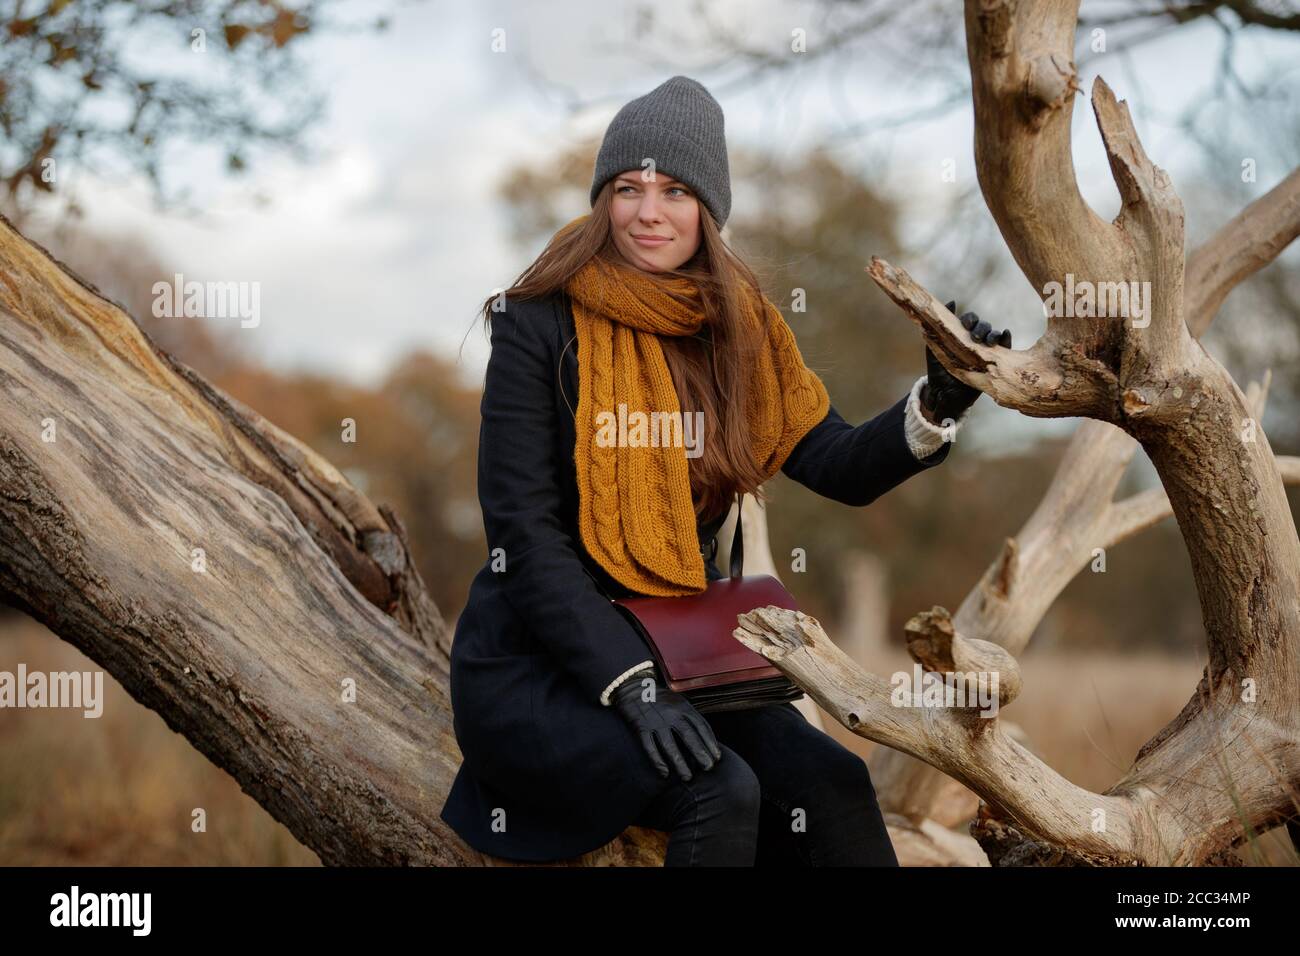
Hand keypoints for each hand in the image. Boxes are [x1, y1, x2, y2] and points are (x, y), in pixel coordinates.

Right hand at [609, 667, 721, 781]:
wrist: (634, 688)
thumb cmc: (661, 699)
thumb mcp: (679, 702)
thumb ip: (691, 717)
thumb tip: (707, 739)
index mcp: (683, 707)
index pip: (701, 726)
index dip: (710, 742)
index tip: (717, 757)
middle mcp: (671, 714)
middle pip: (688, 735)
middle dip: (700, 753)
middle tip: (708, 768)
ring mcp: (655, 721)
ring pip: (669, 744)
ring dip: (679, 762)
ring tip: (687, 777)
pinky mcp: (641, 727)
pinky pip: (650, 746)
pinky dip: (657, 760)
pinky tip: (665, 773)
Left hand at [920, 299, 1011, 423]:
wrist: (945, 395)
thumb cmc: (938, 371)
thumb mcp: (935, 348)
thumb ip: (939, 327)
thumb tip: (951, 302)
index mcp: (961, 335)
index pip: (970, 320)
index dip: (970, 319)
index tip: (966, 324)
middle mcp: (975, 341)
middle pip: (983, 326)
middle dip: (981, 328)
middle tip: (975, 337)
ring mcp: (986, 351)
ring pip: (994, 335)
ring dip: (993, 334)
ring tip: (989, 341)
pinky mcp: (995, 362)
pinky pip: (1005, 348)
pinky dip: (1007, 339)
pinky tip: (1006, 334)